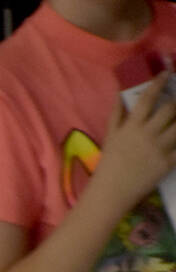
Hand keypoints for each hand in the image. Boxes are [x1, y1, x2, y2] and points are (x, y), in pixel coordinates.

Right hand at [96, 70, 175, 209]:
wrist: (111, 191)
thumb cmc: (109, 163)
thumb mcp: (110, 136)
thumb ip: (117, 113)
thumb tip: (120, 92)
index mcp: (131, 127)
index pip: (148, 99)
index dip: (159, 83)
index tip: (167, 73)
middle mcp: (146, 134)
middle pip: (170, 109)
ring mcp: (159, 149)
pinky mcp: (167, 163)